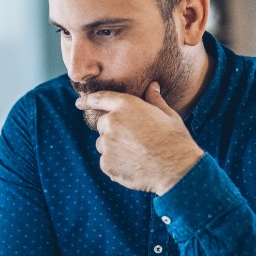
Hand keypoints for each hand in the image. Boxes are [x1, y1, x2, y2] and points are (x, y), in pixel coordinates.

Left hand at [76, 82, 203, 194]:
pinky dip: (116, 163)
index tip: (79, 103)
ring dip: (114, 147)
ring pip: (104, 144)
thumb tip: (153, 86)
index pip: (100, 98)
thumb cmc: (175, 140)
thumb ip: (154, 100)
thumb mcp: (168, 115)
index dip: (87, 100)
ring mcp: (107, 144)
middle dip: (114, 130)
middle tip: (136, 140)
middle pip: (102, 124)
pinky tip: (134, 165)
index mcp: (126, 105)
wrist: (176, 169)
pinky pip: (106, 161)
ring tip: (137, 154)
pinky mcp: (106, 163)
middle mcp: (112, 122)